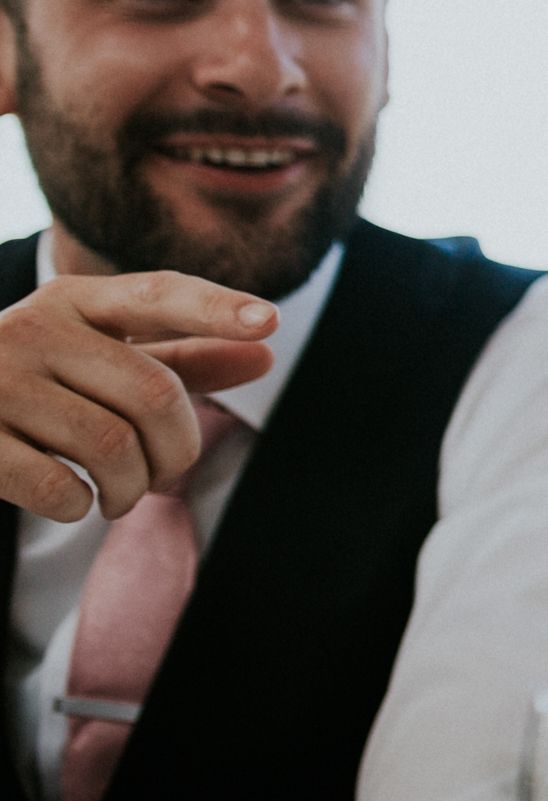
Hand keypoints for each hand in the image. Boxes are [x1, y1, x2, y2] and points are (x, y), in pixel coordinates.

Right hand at [0, 273, 278, 521]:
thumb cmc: (28, 383)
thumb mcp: (95, 358)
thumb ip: (176, 358)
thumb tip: (263, 351)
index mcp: (72, 301)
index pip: (156, 294)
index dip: (214, 307)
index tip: (267, 322)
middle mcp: (31, 328)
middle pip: (153, 392)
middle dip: (177, 449)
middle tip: (163, 473)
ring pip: (111, 446)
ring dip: (131, 487)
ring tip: (119, 494)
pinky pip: (57, 486)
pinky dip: (80, 506)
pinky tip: (73, 501)